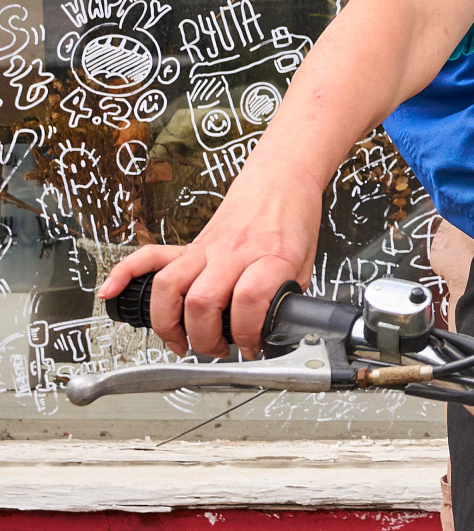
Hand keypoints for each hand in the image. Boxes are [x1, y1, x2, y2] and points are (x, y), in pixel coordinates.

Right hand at [98, 160, 322, 358]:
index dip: (248, 333)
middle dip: (205, 339)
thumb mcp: (304, 267)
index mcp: (270, 256)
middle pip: (202, 300)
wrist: (281, 181)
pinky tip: (112, 293)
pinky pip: (149, 256)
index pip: (250, 299)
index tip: (253, 347)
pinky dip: (125, 274)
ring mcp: (207, 248)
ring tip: (181, 343)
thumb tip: (274, 339)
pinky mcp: (190, 246)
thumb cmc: (293, 223)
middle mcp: (233, 252)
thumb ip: (287, 302)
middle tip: (219, 349)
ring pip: (170, 285)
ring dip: (168, 323)